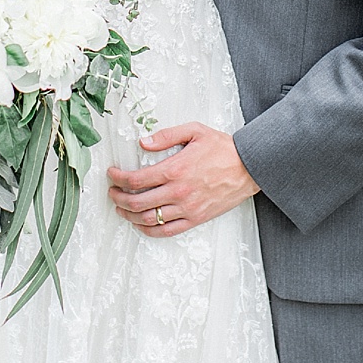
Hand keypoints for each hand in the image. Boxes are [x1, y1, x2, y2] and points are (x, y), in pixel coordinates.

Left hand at [106, 122, 259, 237]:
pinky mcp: (195, 218)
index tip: (112, 175)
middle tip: (112, 193)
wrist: (249, 167)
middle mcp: (178, 191)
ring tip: (122, 209)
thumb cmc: (223, 148)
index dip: (118, 178)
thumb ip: (167, 136)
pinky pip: (166, 231)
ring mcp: (186, 208)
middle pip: (136, 203)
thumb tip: (143, 143)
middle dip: (118, 198)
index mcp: (175, 169)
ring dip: (129, 216)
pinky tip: (141, 224)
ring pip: (148, 219)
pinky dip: (149, 230)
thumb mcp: (195, 131)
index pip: (136, 179)